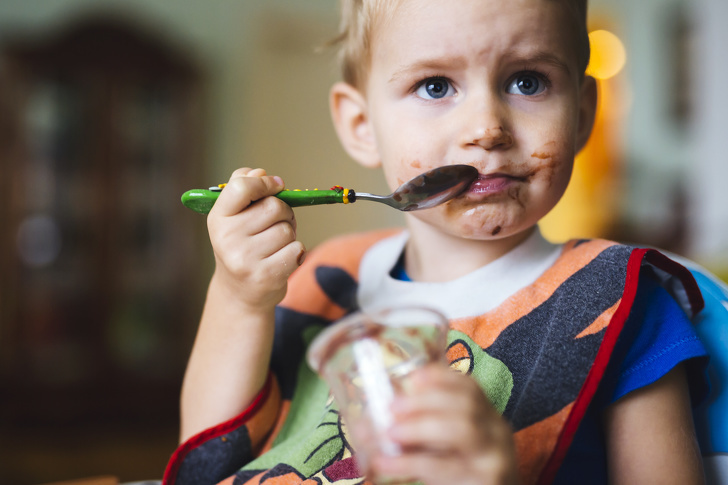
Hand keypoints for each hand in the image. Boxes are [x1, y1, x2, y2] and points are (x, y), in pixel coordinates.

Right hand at [207, 167, 305, 310]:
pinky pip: (297, 249)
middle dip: (284, 212)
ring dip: (289, 234)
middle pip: (274, 207)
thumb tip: (260, 172)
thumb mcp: (233, 218)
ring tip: (275, 245)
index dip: (265, 182)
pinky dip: (295, 252)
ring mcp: (245, 260)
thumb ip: (243, 189)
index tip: (276, 186)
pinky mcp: (266, 276)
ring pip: (288, 230)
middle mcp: (227, 239)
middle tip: (276, 223)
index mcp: (217, 219)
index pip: (242, 187)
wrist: (240, 294)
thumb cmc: (241, 247)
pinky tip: (281, 259)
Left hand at [372, 365, 518, 484]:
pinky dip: (410, 463)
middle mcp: (495, 432)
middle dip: (426, 401)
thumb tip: (365, 425)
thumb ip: (416, 432)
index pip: (469, 387)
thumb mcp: (442, 449)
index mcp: (486, 416)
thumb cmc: (458, 473)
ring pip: (462, 430)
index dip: (441, 377)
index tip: (413, 377)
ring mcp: (493, 458)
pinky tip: (385, 464)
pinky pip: (445, 467)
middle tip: (393, 407)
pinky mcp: (485, 481)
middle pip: (466, 404)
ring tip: (391, 433)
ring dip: (420, 427)